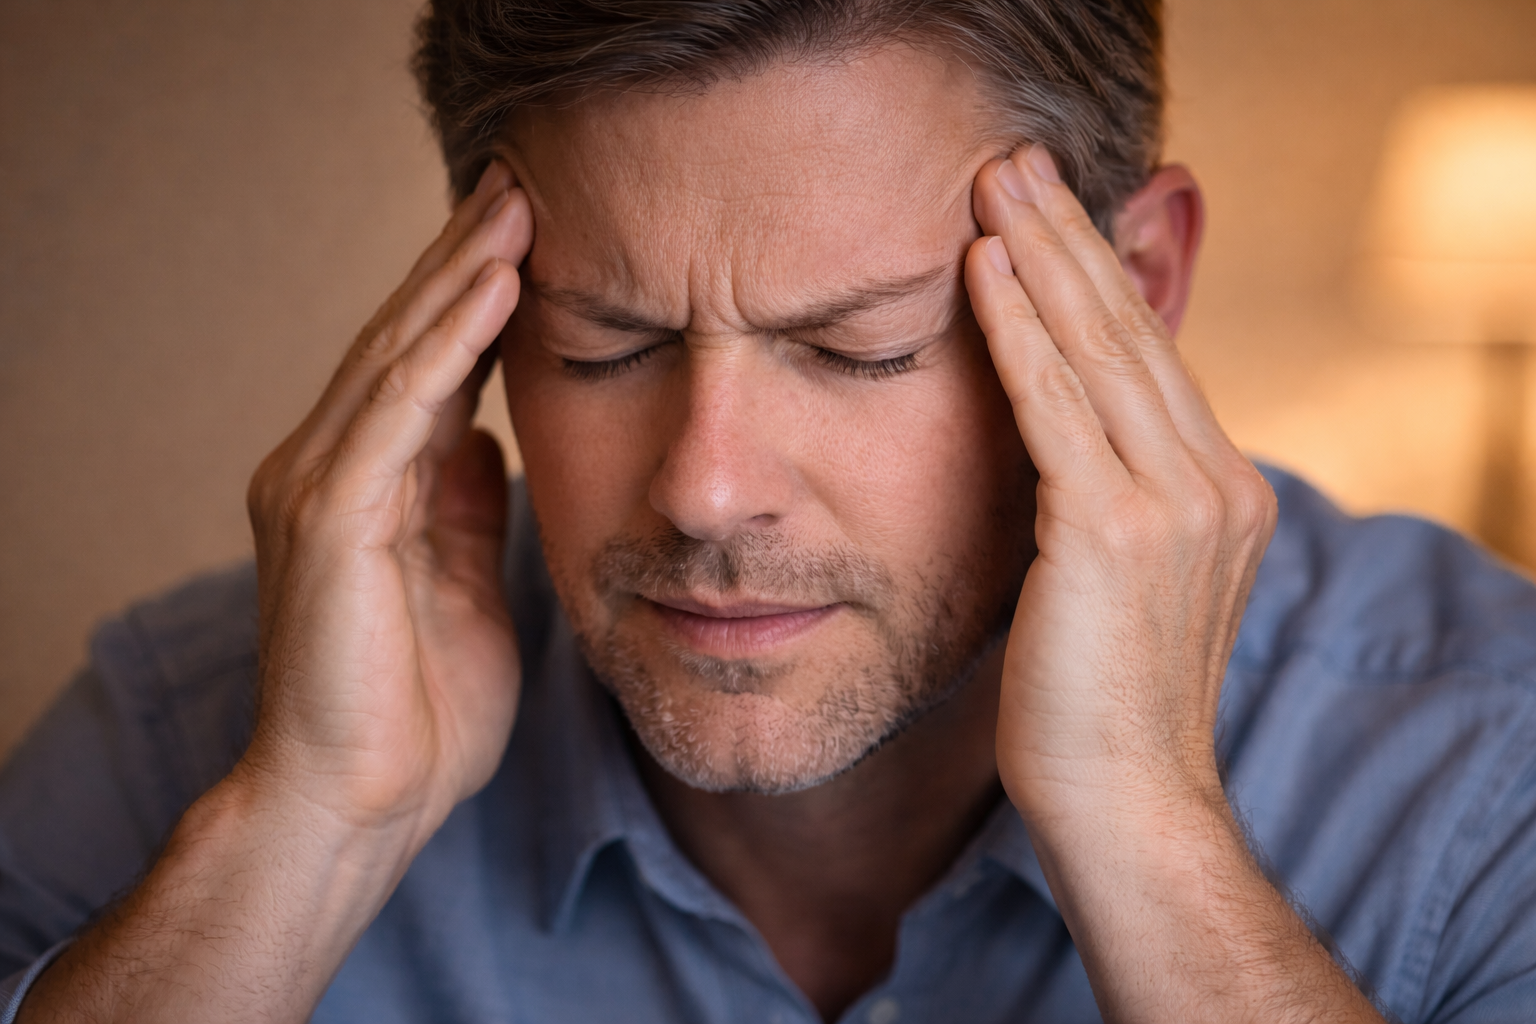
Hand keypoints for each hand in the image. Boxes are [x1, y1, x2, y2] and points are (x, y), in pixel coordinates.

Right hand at [240, 159, 532, 839]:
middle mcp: (326, 467)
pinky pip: (398, 408)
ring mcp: (321, 486)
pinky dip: (446, 343)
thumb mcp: (463, 585)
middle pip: (404, 338)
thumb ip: (465, 509)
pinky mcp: (331, 516)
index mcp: (364, 485)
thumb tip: (487, 442)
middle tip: (521, 181)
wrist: (359, 803)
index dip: (471, 297)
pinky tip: (493, 286)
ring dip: (459, 274)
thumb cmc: (416, 713)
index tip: (529, 234)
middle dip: (462, 258)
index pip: (423, 366)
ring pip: (396, 354)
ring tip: (516, 204)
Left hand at [966, 149, 1381, 1021]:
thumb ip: (1101, 506)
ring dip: (1040, 254)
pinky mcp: (1114, 529)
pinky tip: (980, 267)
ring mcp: (1174, 503)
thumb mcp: (1111, 587)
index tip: (1046, 216)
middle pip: (1130, 330)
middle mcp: (1214, 482)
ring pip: (1096, 348)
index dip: (1094, 278)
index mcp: (1219, 493)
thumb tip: (1052, 449)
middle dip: (1068, 237)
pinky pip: (1054, 404)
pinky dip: (1016, 330)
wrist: (1126, 807)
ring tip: (992, 182)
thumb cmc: (1096, 710)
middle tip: (1015, 162)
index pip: (1146, 359)